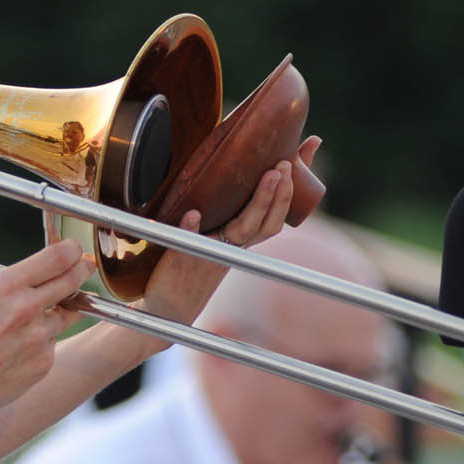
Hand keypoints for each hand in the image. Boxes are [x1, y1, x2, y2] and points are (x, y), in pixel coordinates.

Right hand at [0, 239, 90, 423]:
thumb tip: (35, 276)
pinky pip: (52, 344)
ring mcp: (40, 339)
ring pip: (64, 315)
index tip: (73, 251)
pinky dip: (41, 343)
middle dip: (81, 270)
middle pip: (73, 281)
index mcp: (7, 287)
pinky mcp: (44, 363)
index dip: (71, 250)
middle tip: (83, 267)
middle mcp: (27, 310)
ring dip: (54, 312)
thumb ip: (7, 285)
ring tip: (26, 323)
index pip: (57, 258)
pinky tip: (15, 351)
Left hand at [138, 148, 305, 325]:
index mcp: (242, 238)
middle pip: (266, 221)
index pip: (275, 216)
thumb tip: (269, 165)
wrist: (167, 303)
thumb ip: (234, 206)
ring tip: (268, 175)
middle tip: (284, 165)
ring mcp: (212, 251)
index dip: (289, 190)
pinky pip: (189, 241)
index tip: (296, 160)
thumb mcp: (218, 232)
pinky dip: (192, 226)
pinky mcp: (184, 255)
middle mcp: (233, 246)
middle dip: (279, 193)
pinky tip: (193, 213)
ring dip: (258, 203)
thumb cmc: (196, 261)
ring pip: (242, 229)